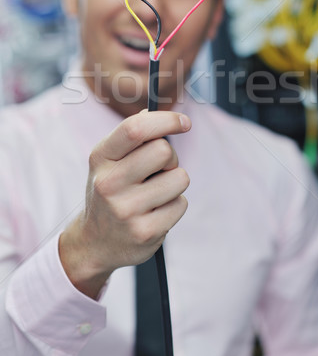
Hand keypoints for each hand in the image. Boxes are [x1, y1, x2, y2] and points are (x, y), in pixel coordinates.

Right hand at [59, 110, 190, 297]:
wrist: (94, 243)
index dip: (166, 120)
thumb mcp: (109, 161)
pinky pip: (181, 204)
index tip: (185, 122)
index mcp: (100, 158)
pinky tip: (155, 212)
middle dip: (171, 157)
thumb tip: (155, 112)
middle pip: (164, 151)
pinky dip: (175, 205)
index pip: (135, 128)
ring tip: (156, 193)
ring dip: (174, 183)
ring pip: (180, 178)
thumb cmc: (111, 191)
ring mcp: (126, 210)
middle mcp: (109, 183)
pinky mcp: (145, 232)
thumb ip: (131, 136)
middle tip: (161, 170)